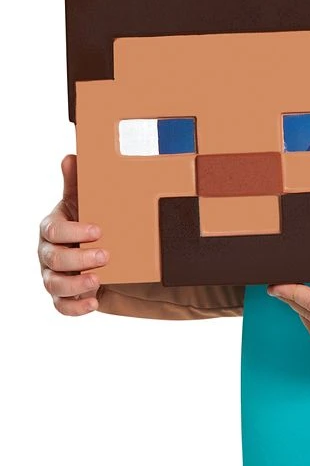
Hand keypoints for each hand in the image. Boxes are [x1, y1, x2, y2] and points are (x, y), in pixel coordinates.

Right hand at [38, 155, 108, 315]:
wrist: (93, 246)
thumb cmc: (86, 221)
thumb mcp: (83, 201)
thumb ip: (76, 183)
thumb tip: (71, 158)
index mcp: (51, 228)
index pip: (53, 230)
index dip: (73, 231)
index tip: (99, 230)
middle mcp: (47, 253)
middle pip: (53, 259)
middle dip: (79, 258)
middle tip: (106, 255)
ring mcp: (52, 276)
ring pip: (54, 285)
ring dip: (76, 285)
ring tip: (97, 281)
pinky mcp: (62, 295)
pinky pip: (61, 306)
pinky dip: (75, 308)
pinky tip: (94, 303)